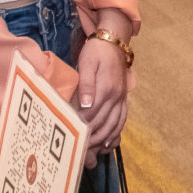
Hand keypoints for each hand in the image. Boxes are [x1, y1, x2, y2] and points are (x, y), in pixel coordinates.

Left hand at [73, 35, 130, 163]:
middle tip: (77, 150)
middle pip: (103, 124)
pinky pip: (122, 120)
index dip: (81, 127)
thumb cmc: (97, 51)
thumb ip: (86, 84)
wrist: (114, 41)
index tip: (69, 137)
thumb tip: (86, 105)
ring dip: (103, 140)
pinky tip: (108, 143)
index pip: (91, 114)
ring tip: (91, 151)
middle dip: (91, 138)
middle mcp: (116, 96)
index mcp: (106, 88)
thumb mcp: (87, 63)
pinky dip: (116, 134)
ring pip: (114, 125)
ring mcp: (122, 98)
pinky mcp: (123, 99)